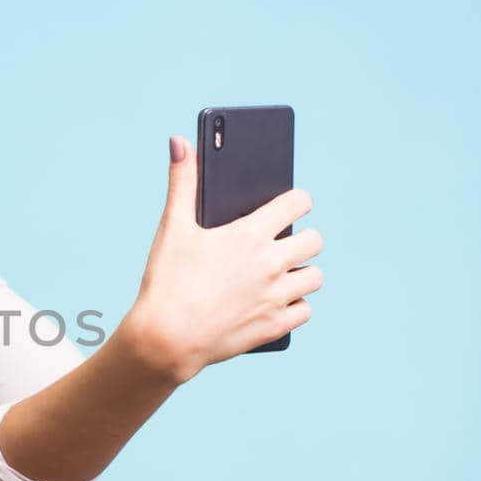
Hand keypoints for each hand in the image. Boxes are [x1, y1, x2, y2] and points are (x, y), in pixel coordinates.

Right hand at [121, 135, 323, 383]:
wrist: (164, 338)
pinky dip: (295, 305)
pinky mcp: (275, 326)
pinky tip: (278, 301)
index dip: (297, 201)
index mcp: (249, 234)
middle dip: (302, 238)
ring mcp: (276, 296)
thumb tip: (180, 142)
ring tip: (282, 273)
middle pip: (314, 241)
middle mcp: (271, 263)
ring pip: (315, 277)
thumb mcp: (173, 228)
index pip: (298, 203)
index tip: (291, 206)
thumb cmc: (166, 281)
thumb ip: (181, 182)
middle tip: (282, 244)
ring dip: (302, 272)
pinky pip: (306, 311)